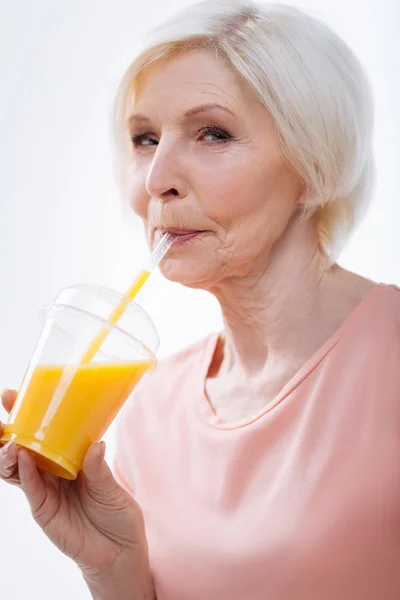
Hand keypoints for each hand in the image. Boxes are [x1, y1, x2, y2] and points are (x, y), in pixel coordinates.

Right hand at [0, 388, 153, 592]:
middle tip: (8, 406)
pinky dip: (23, 472)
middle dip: (12, 426)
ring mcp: (46, 490)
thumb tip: (96, 445)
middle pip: (25, 445)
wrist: (120, 551)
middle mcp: (53, 471)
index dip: (31, 415)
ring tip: (12, 438)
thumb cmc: (117, 514)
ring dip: (11, 450)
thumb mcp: (112, 488)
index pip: (46, 433)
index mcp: (69, 459)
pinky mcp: (43, 509)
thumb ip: (99, 469)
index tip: (19, 394)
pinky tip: (21, 458)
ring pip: (18, 466)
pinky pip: (29, 487)